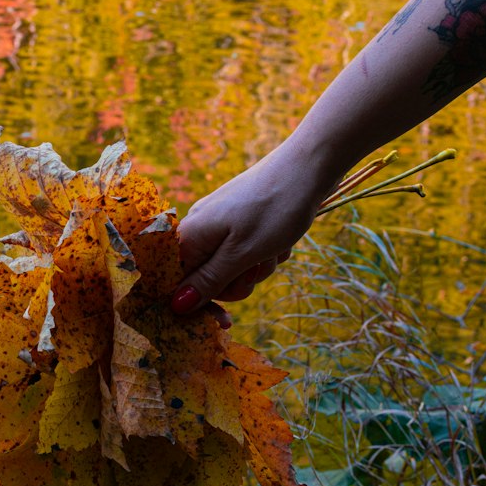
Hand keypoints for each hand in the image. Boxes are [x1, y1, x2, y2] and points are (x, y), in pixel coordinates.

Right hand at [173, 144, 335, 312]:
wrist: (309, 164)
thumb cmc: (275, 208)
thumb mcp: (242, 254)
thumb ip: (209, 281)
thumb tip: (176, 306)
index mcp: (189, 237)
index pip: (176, 285)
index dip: (198, 305)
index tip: (225, 320)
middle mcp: (198, 229)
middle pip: (206, 278)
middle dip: (236, 282)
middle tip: (257, 269)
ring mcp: (219, 222)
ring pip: (231, 267)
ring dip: (257, 266)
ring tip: (274, 248)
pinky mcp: (240, 219)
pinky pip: (246, 250)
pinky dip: (265, 251)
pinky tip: (281, 238)